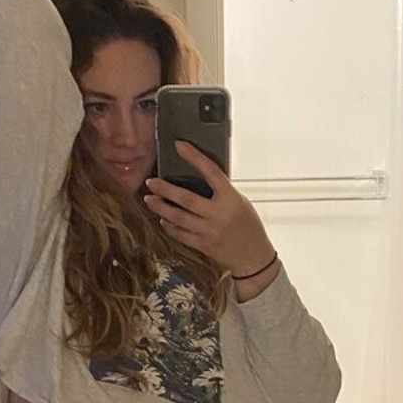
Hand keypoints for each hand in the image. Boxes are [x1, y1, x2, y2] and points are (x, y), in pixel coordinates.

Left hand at [143, 142, 274, 276]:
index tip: (179, 145)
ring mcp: (210, 231)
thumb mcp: (240, 203)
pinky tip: (163, 220)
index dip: (194, 157)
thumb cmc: (248, 227)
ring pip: (178, 218)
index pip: (211, 171)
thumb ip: (221, 193)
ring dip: (161, 208)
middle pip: (186, 198)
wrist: (253, 258)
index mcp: (231, 198)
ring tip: (149, 200)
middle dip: (165, 189)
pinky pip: (181, 234)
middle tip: (151, 182)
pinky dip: (170, 226)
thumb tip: (198, 178)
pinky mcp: (203, 245)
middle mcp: (219, 214)